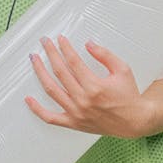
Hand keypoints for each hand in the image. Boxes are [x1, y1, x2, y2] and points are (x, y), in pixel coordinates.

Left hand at [24, 35, 162, 138]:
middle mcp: (83, 100)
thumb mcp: (122, 70)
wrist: (135, 122)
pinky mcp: (73, 123)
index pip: (73, 62)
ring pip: (51, 90)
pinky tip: (28, 99)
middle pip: (60, 72)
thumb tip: (88, 44)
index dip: (65, 48)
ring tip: (34, 59)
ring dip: (40, 72)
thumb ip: (104, 55)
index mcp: (95, 86)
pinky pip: (50, 118)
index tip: (60, 39)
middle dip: (50, 54)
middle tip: (44, 42)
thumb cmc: (129, 96)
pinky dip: (37, 109)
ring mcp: (76, 113)